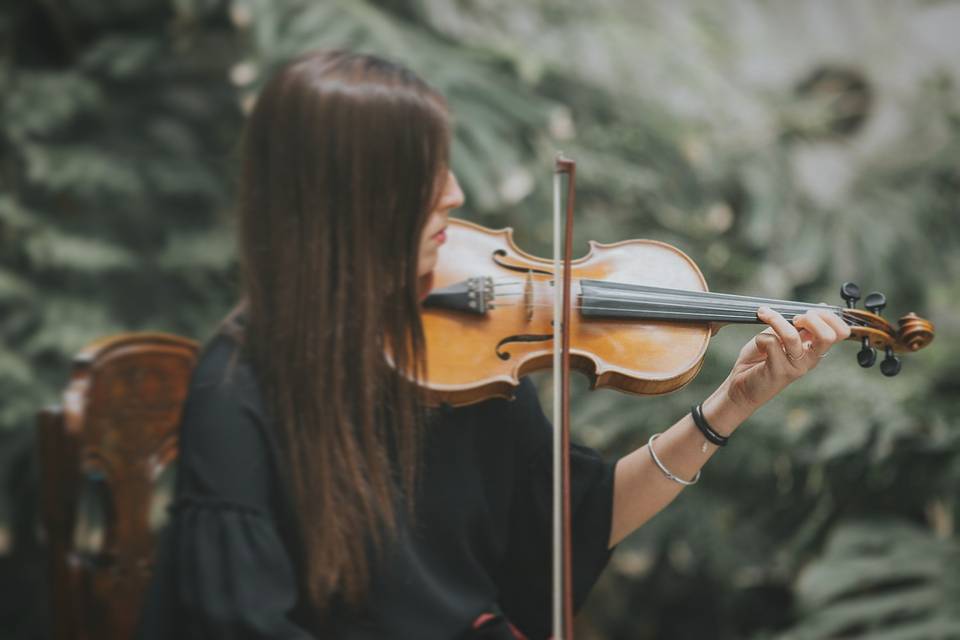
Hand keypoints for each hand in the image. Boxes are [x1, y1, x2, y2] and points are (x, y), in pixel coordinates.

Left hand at [722, 306, 851, 412]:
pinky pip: (771, 343)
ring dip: (776, 320)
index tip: (807, 311)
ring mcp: (796, 367)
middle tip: (794, 318)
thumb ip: (796, 325)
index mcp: (814, 349)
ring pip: (792, 337)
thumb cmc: (759, 360)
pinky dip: (761, 337)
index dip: (827, 316)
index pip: (840, 332)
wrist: (741, 386)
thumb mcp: (779, 335)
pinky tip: (758, 343)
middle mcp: (809, 359)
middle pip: (829, 336)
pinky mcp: (779, 371)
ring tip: (764, 315)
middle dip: (811, 318)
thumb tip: (820, 307)